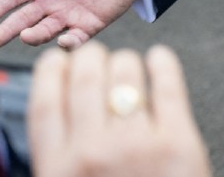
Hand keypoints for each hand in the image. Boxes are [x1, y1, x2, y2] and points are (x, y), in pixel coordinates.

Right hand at [0, 0, 140, 49]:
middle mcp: (49, 2)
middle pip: (22, 20)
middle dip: (6, 31)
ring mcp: (67, 15)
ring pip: (45, 31)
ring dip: (34, 36)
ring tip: (26, 36)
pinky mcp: (88, 25)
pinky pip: (75, 38)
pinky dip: (68, 43)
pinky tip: (62, 41)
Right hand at [29, 42, 211, 176]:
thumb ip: (61, 162)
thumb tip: (58, 114)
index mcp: (58, 170)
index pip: (44, 102)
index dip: (48, 72)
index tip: (54, 60)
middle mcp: (93, 152)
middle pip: (85, 77)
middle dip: (89, 58)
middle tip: (95, 57)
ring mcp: (138, 143)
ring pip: (126, 73)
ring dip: (125, 62)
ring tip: (128, 65)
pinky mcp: (180, 141)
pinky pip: (168, 85)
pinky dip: (163, 64)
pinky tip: (160, 59)